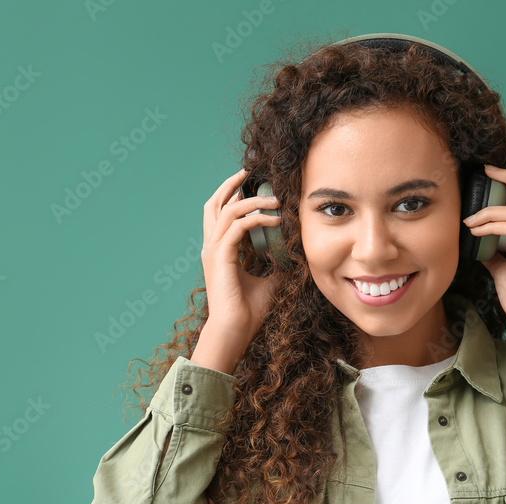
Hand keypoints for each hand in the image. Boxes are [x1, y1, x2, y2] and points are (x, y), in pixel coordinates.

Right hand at [200, 168, 281, 339]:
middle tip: (249, 171)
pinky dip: (257, 219)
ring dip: (252, 200)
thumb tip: (293, 254)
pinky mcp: (220, 256)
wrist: (235, 330)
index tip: (250, 183)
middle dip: (231, 185)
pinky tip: (275, 221)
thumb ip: (276, 264)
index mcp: (218, 250)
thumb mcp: (269, 281)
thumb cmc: (248, 311)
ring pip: (228, 210)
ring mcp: (213, 250)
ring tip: (274, 200)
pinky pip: (238, 227)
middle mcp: (212, 247)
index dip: (232, 195)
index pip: (220, 214)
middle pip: (214, 204)